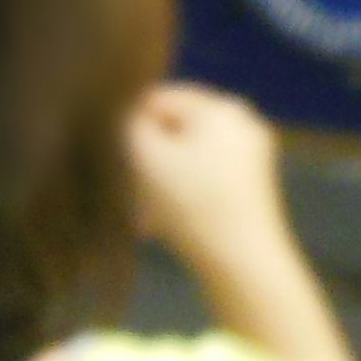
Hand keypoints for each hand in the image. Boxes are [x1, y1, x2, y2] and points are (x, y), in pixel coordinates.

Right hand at [126, 82, 295, 281]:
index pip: (160, 98)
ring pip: (186, 162)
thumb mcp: (147, 158)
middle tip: (124, 192)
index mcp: (221, 107)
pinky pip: (203, 181)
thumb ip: (129, 125)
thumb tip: (124, 113)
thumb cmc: (192, 204)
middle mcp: (242, 123)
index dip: (127, 125)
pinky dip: (180, 199)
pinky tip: (158, 227)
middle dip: (144, 162)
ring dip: (157, 185)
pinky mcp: (252, 188)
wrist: (244, 263)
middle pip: (174, 132)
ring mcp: (251, 156)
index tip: (109, 156)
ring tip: (140, 217)